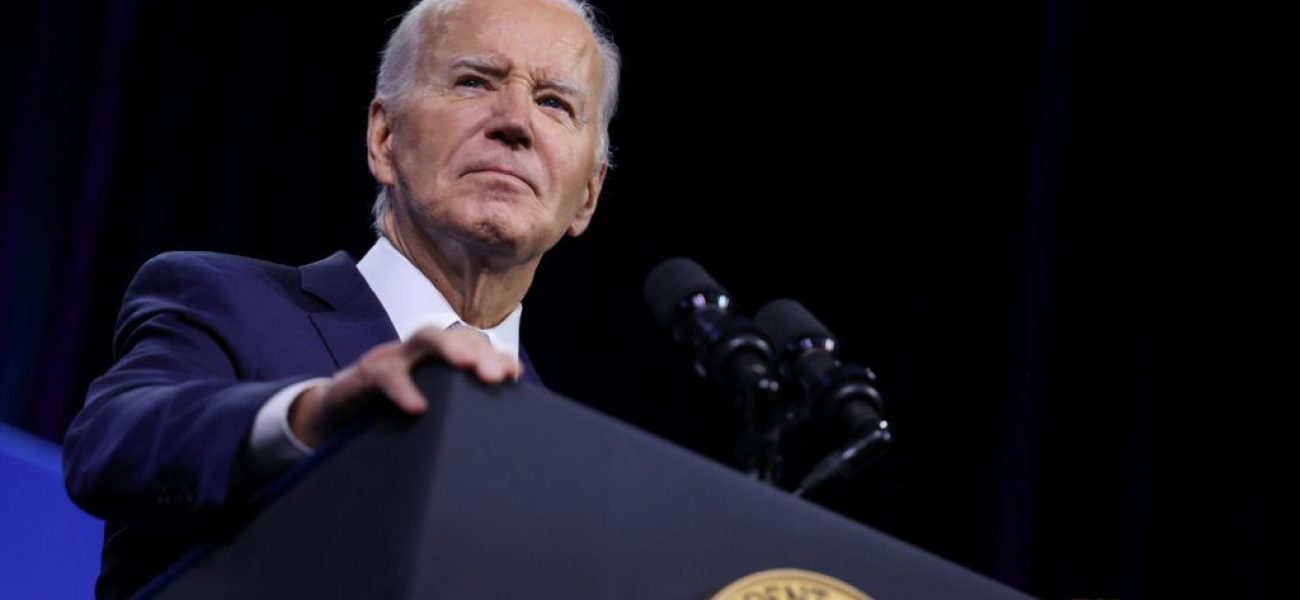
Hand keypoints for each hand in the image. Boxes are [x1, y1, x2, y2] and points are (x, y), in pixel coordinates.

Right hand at [288, 325, 520, 447]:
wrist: (330, 419)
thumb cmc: (385, 416)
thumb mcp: (425, 415)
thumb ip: (454, 414)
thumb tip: (499, 435)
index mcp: (435, 363)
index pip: (471, 347)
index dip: (494, 356)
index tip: (514, 376)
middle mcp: (417, 354)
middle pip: (454, 335)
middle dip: (477, 349)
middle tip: (495, 374)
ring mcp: (390, 359)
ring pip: (423, 339)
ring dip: (448, 348)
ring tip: (467, 365)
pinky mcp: (361, 377)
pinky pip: (384, 375)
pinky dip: (402, 388)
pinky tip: (417, 407)